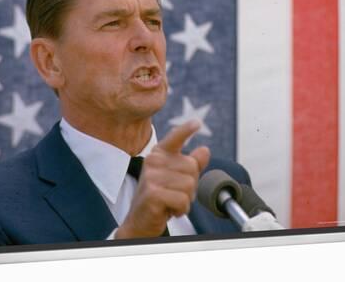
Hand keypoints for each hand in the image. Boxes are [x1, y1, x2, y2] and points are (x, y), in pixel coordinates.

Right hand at [115, 120, 209, 238]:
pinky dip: (180, 209)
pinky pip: (182, 200)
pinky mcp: (152, 193)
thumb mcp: (175, 179)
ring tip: (170, 202)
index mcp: (158, 155)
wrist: (140, 222)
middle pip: (191, 167)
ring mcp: (151, 177)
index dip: (186, 130)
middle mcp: (153, 161)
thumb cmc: (158, 199)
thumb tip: (204, 150)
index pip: (175, 138)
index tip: (197, 122)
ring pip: (189, 185)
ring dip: (185, 200)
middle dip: (190, 186)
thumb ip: (190, 164)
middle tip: (174, 194)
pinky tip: (168, 210)